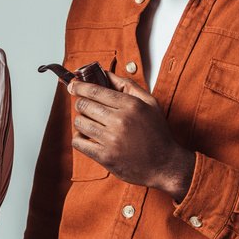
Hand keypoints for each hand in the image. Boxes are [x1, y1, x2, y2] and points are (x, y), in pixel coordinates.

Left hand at [69, 74, 194, 199]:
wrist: (165, 165)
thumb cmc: (157, 133)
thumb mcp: (150, 103)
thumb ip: (128, 85)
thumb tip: (105, 73)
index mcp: (131, 105)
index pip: (96, 91)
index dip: (79, 86)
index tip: (73, 85)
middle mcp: (120, 121)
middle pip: (84, 105)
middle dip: (81, 103)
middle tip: (85, 106)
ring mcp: (111, 140)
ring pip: (79, 122)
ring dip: (81, 121)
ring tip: (90, 122)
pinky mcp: (105, 157)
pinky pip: (78, 142)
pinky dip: (79, 137)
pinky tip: (87, 136)